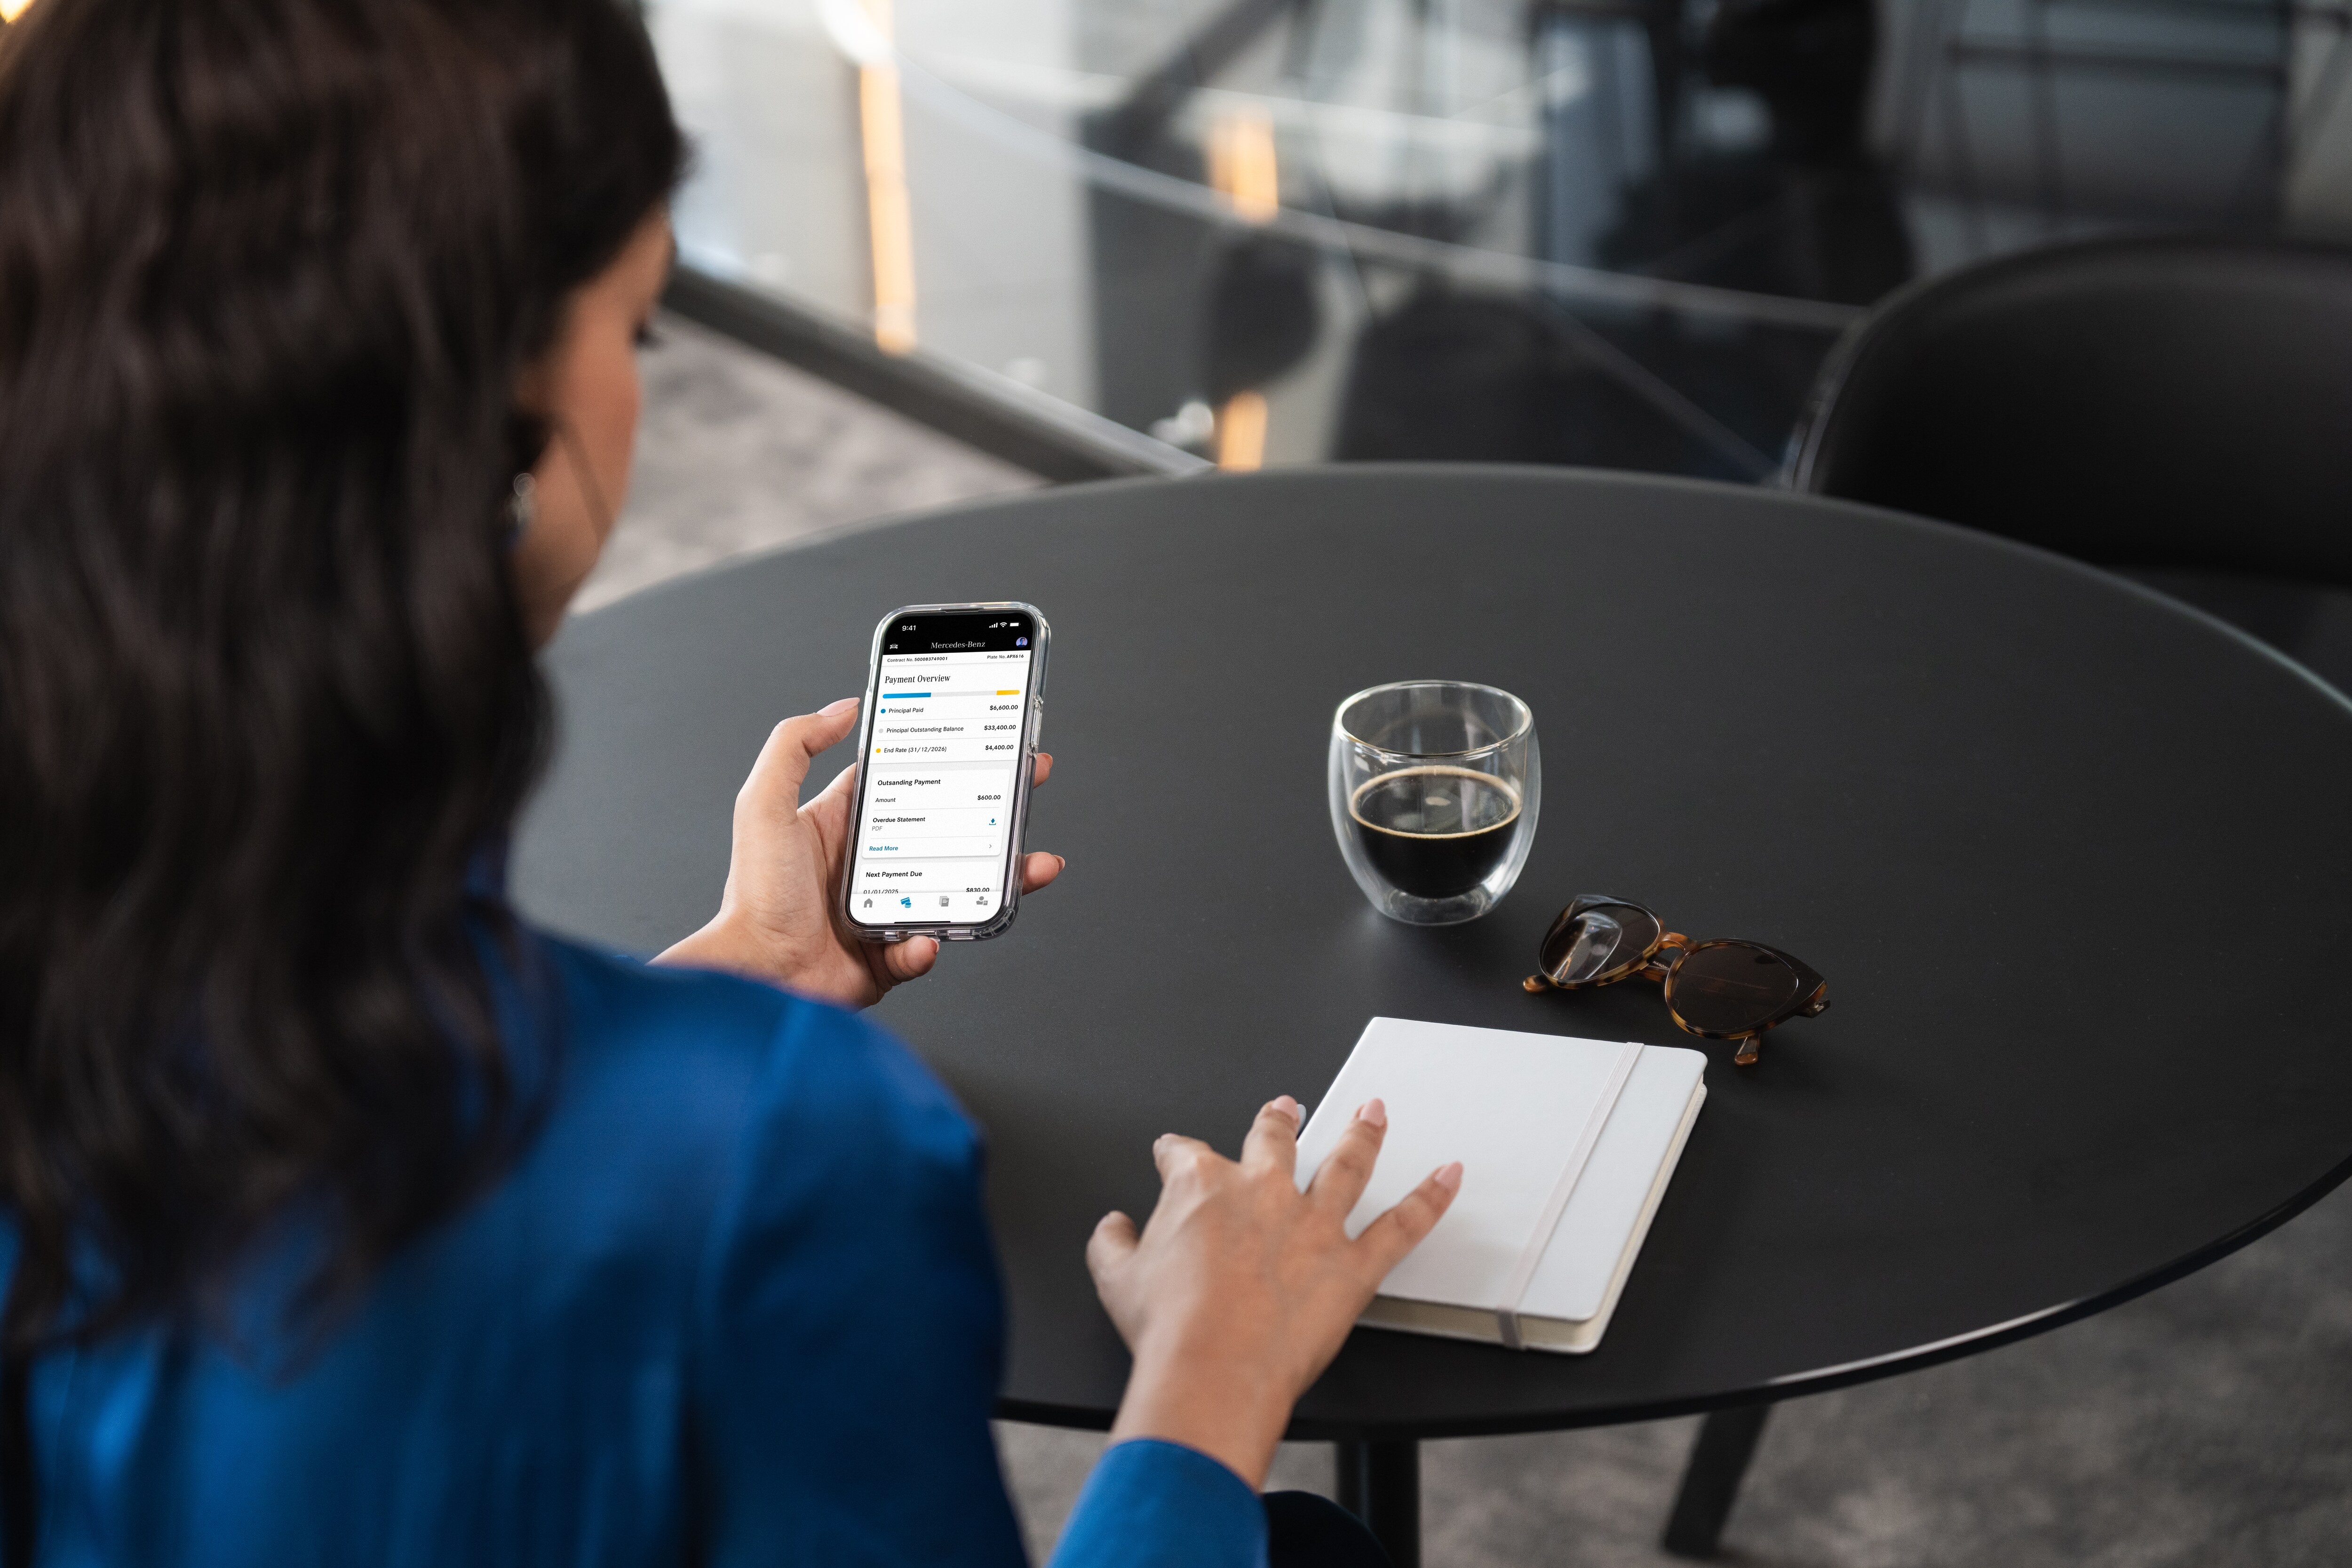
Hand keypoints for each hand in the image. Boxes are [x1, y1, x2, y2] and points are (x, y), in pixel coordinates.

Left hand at [654, 697, 1063, 1007]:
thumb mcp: (764, 804)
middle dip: (994, 813)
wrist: (756, 974)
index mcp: (844, 826)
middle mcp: (869, 866)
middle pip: (948, 832)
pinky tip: (924, 938)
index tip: (986, 743)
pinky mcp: (888, 958)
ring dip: (998, 880)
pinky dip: (927, 947)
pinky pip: (923, 949)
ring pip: (957, 890)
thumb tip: (841, 708)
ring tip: (1028, 868)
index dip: (948, 762)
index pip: (907, 783)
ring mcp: (884, 912)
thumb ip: (794, 746)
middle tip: (1028, 788)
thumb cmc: (753, 895)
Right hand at [1086, 1096, 1461, 1488]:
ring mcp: (1313, 1225)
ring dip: (1363, 1133)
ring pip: (1346, 1164)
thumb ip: (1112, 1243)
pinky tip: (1451, 1176)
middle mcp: (1263, 1192)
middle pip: (1275, 1140)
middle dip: (1280, 1119)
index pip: (1184, 1153)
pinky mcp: (1352, 1265)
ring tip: (1374, 1112)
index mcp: (1201, 1187)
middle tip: (1288, 1107)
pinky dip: (1432, 1199)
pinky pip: (1404, 1225)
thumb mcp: (1114, 1280)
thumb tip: (1112, 1227)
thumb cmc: (1168, 1330)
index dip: (1175, 1151)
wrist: (1212, 1371)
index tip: (1172, 1151)